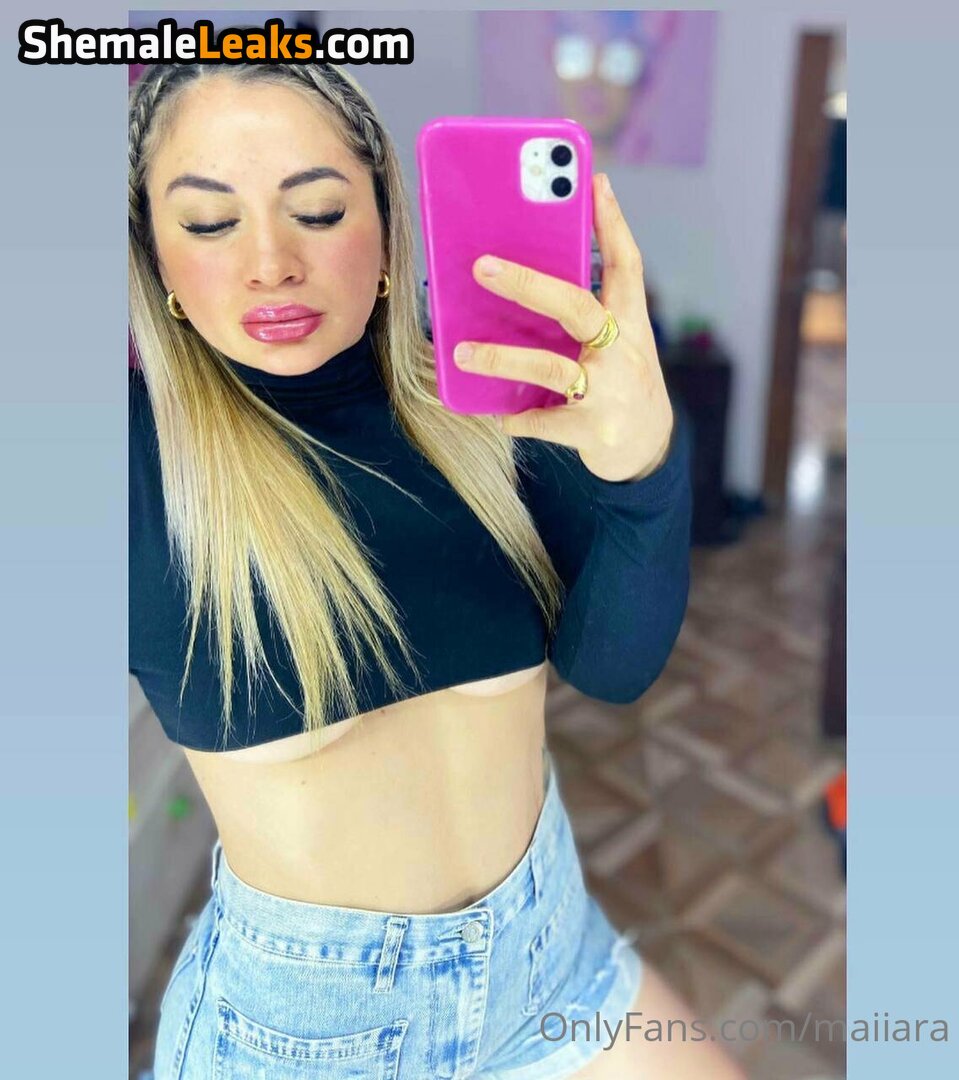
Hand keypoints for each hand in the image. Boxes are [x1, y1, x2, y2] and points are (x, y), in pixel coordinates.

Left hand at [453, 172, 673, 482]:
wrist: (648, 449)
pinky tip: (502, 416)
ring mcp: (610, 391)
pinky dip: (520, 418)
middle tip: (482, 266)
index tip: (595, 182)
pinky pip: (545, 419)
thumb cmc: (621, 385)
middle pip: (575, 306)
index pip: (626, 266)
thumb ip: (586, 317)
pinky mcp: (595, 430)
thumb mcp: (618, 344)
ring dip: (502, 359)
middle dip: (527, 284)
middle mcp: (623, 351)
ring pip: (550, 367)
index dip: (613, 224)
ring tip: (463, 353)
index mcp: (631, 323)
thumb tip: (526, 282)